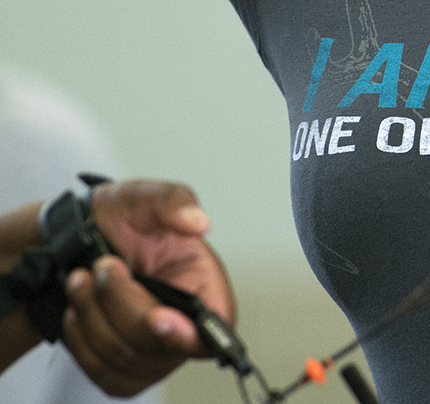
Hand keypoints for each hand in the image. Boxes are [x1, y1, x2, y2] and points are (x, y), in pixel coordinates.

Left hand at [59, 181, 235, 396]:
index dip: (188, 332)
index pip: (216, 324)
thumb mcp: (145, 196)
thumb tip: (198, 221)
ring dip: (91, 316)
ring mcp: (153, 348)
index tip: (156, 317)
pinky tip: (80, 309)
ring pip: (123, 358)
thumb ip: (175, 201)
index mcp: (204, 282)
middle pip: (158, 343)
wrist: (76, 237)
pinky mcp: (122, 364)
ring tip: (82, 280)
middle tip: (104, 266)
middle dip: (120, 303)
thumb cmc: (120, 219)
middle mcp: (184, 321)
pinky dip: (80, 340)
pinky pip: (101, 370)